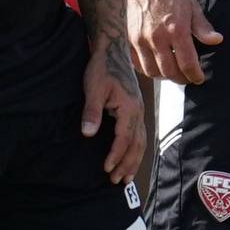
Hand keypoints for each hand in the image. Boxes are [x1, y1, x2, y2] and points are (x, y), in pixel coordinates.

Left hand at [81, 38, 146, 183]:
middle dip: (127, 164)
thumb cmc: (102, 67)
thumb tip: (88, 134)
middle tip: (117, 180)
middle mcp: (138, 111)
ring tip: (126, 176)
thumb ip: (92, 112)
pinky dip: (136, 149)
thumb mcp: (93, 87)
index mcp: (129, 108)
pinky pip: (140, 134)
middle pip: (137, 144)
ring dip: (134, 160)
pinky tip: (131, 156)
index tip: (106, 169)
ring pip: (141, 141)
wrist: (112, 48)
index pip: (124, 139)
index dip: (116, 155)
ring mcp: (139, 110)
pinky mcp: (136, 108)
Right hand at [128, 0, 221, 83]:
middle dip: (180, 79)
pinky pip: (136, 63)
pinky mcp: (128, 38)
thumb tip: (217, 41)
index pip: (187, 64)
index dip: (194, 75)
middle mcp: (157, 38)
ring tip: (171, 72)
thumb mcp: (191, 6)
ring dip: (163, 76)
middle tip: (186, 77)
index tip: (198, 78)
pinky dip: (145, 68)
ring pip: (151, 71)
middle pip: (169, 72)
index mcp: (176, 30)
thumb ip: (203, 27)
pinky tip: (154, 64)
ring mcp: (140, 39)